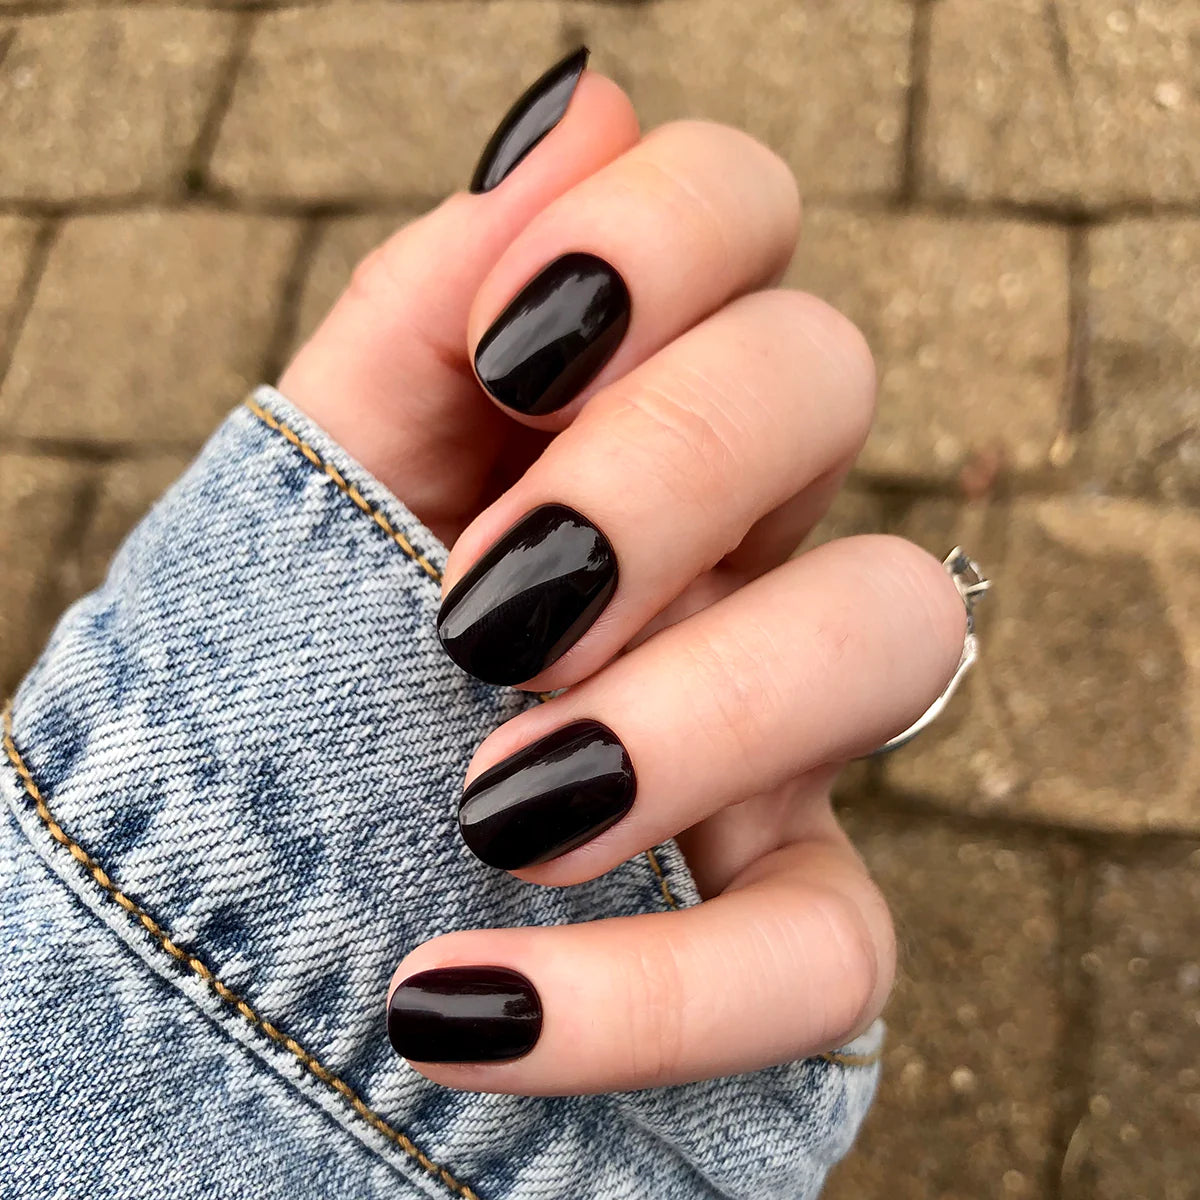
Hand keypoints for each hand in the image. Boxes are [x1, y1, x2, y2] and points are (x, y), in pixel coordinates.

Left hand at [279, 55, 965, 1094]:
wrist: (265, 872)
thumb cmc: (307, 644)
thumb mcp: (336, 469)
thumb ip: (428, 307)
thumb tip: (570, 105)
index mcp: (625, 406)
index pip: (743, 218)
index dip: (661, 237)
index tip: (506, 350)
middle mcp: (740, 534)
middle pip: (830, 383)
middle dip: (666, 468)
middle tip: (488, 603)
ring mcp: (788, 725)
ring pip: (898, 629)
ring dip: (696, 707)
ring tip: (491, 796)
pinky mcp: (792, 915)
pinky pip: (827, 955)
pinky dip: (654, 996)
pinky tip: (460, 1005)